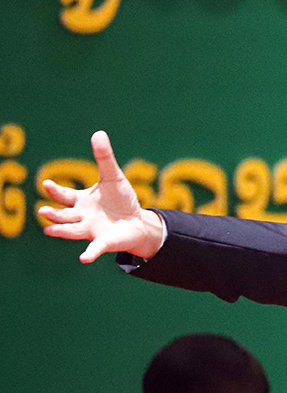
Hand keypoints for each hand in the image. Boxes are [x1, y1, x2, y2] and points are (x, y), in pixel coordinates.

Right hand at [40, 130, 163, 262]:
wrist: (136, 222)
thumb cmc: (120, 200)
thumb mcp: (113, 177)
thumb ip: (104, 157)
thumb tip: (98, 133)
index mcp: (81, 201)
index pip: (64, 196)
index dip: (55, 190)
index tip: (47, 183)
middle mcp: (81, 217)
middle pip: (64, 215)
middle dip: (53, 213)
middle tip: (43, 211)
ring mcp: (91, 231)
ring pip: (73, 232)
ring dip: (62, 232)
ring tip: (49, 230)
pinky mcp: (104, 242)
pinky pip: (95, 248)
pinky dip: (90, 253)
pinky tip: (83, 259)